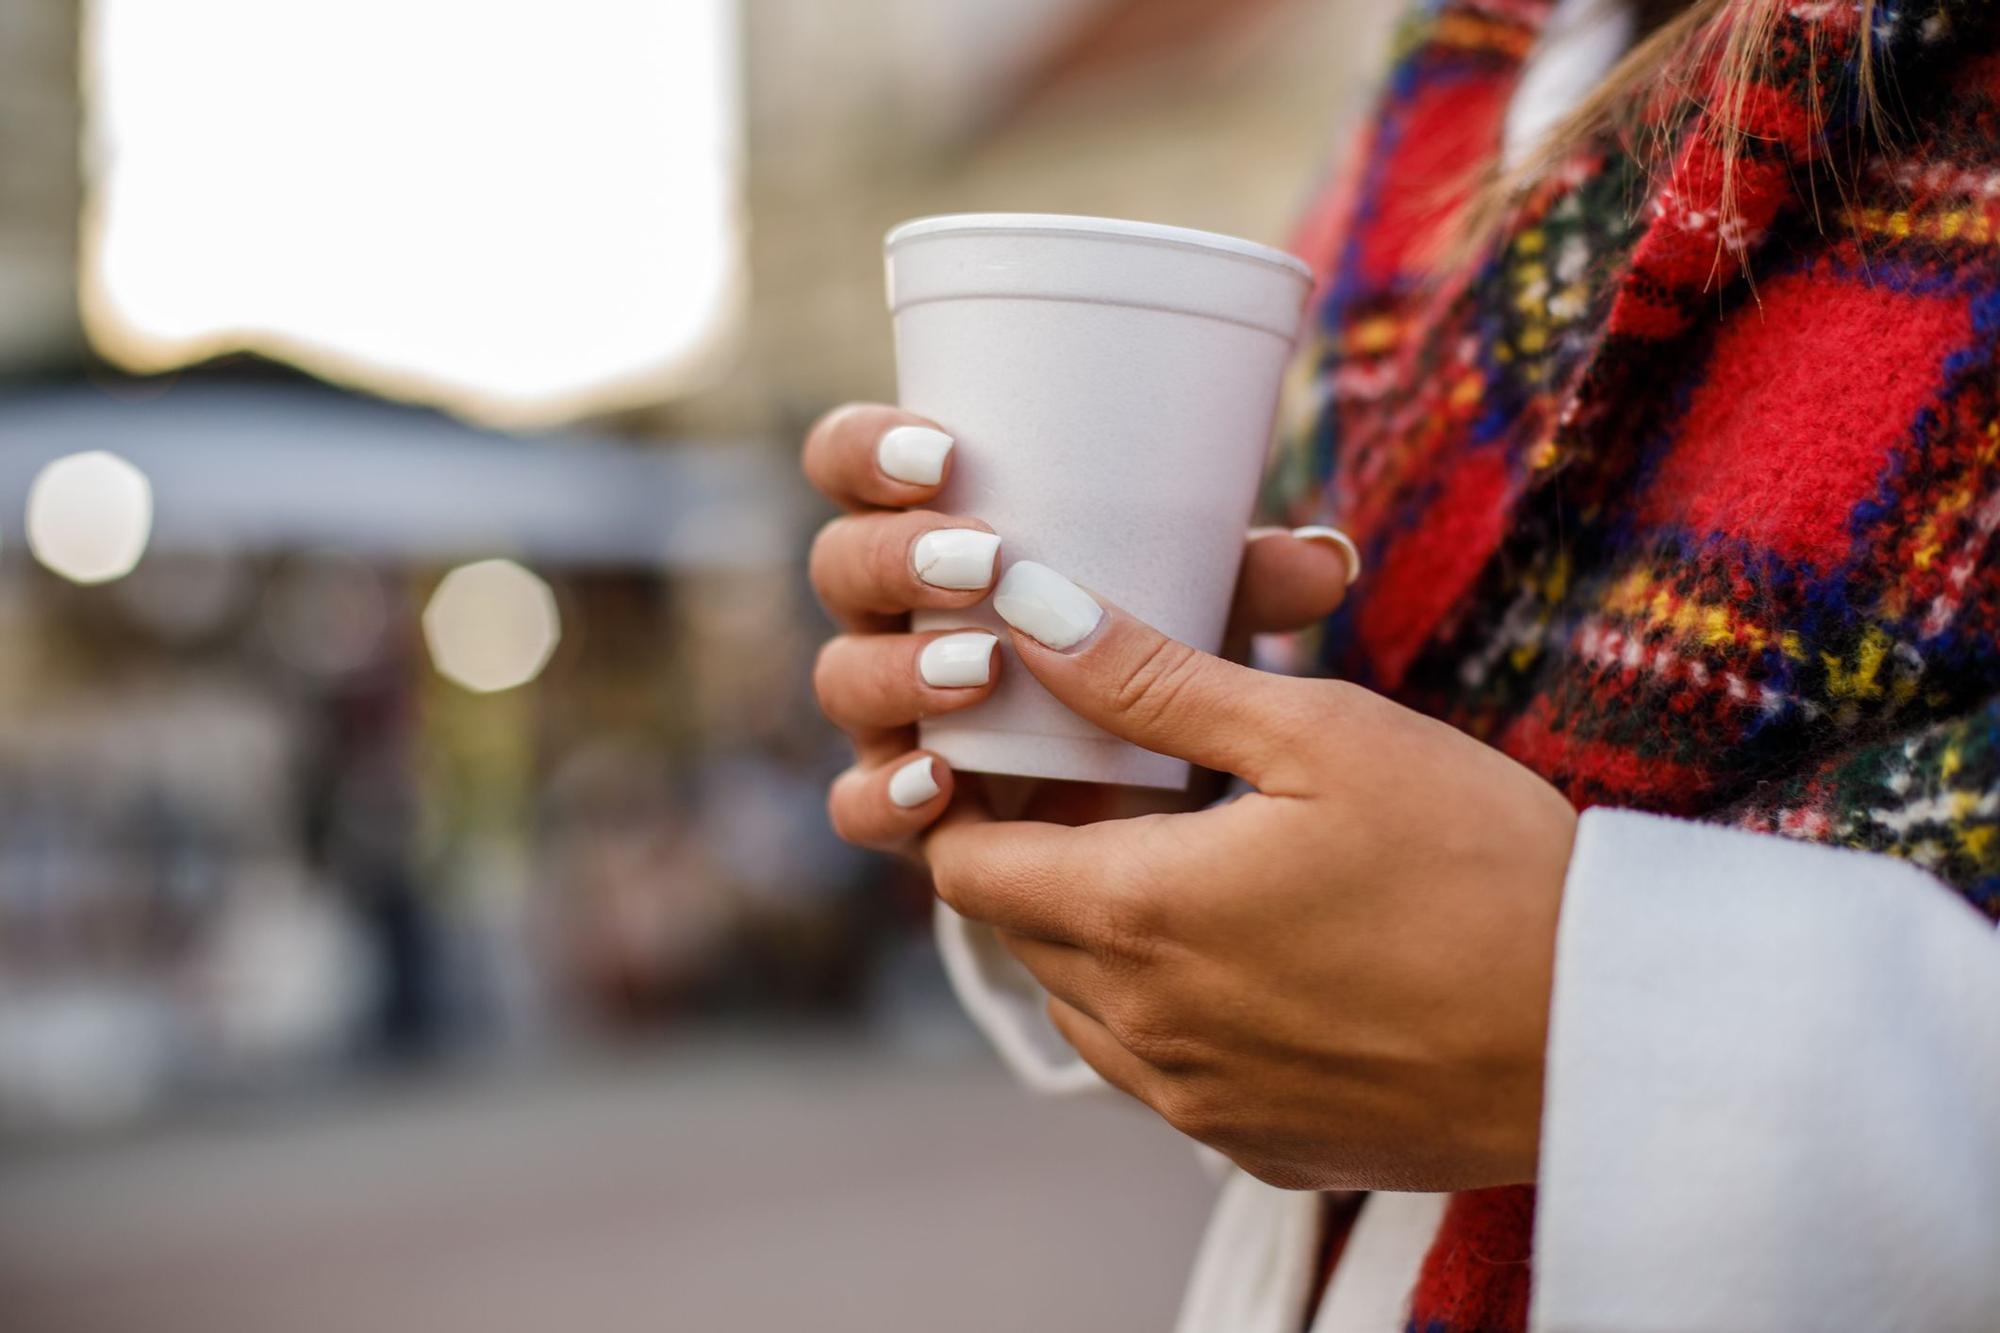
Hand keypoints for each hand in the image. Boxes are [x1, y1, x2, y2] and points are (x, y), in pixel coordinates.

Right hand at [803, 402, 1356, 847]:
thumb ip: (1246, 582)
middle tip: (981, 562)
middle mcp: (889, 616)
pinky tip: (938, 786)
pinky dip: (886, 796)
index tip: (944, 452)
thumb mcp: (1195, 609)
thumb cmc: (1149, 653)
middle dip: (896, 558)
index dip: (870, 451)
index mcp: (928, 530)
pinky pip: (857, 805)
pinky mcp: (901, 803)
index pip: (850, 468)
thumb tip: (1329, 561)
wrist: (1133, 790)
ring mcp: (886, 711)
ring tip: (983, 668)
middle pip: (841, 569)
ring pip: (843, 681)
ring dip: (900, 670)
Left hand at [924, 562, 1576, 1191]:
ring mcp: (1199, 1103)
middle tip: (1124, 787)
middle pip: (1022, 932)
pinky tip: (1260, 955)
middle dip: (1041, 857)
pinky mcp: (1258, 1147)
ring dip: (1103, 936)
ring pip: (1086, 1007)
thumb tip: (1032, 619)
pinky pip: (1161, 1073)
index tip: (1024, 754)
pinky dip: (1170, 1010)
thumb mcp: (1316, 733)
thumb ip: (1154, 682)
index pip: (966, 865)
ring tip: (1197, 865)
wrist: (1611, 1032)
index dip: (971, 802)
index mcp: (1137, 916)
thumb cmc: (1478, 860)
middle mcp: (1143, 1031)